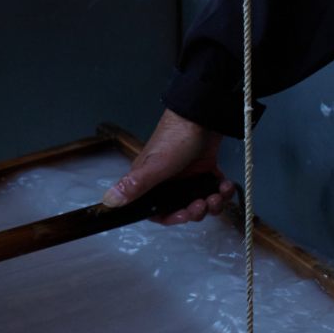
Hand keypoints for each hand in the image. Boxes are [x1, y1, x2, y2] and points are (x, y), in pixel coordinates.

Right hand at [103, 109, 235, 223]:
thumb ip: (134, 186)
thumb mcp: (154, 166)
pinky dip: (222, 191)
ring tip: (217, 194)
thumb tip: (108, 202)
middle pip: (182, 208)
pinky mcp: (206, 169)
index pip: (158, 210)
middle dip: (195, 211)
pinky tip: (225, 186)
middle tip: (203, 204)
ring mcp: (189, 176)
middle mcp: (170, 181)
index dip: (171, 217)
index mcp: (152, 181)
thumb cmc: (176, 138)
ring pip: (200, 201)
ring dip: (212, 203)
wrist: (202, 115)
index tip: (183, 215)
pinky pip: (214, 189)